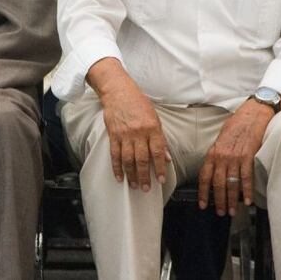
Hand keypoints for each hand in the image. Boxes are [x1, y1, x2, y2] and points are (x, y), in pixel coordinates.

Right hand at [89, 58, 170, 190]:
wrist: (118, 91)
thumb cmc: (139, 103)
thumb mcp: (155, 117)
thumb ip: (161, 138)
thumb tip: (167, 157)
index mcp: (152, 128)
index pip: (158, 152)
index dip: (160, 168)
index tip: (161, 180)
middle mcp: (139, 133)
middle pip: (142, 159)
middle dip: (145, 176)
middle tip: (146, 188)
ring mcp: (125, 135)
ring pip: (128, 160)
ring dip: (132, 175)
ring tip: (134, 185)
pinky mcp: (113, 135)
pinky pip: (115, 155)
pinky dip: (116, 167)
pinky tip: (119, 177)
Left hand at [197, 99, 273, 215]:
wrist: (252, 113)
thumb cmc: (237, 123)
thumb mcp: (222, 138)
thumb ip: (218, 154)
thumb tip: (216, 168)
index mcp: (213, 152)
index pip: (204, 176)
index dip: (203, 192)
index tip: (203, 204)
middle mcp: (222, 156)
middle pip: (218, 184)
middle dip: (218, 201)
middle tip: (220, 212)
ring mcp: (235, 157)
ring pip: (231, 184)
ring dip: (231, 200)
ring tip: (232, 211)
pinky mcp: (248, 156)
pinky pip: (246, 178)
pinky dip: (246, 191)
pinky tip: (247, 201)